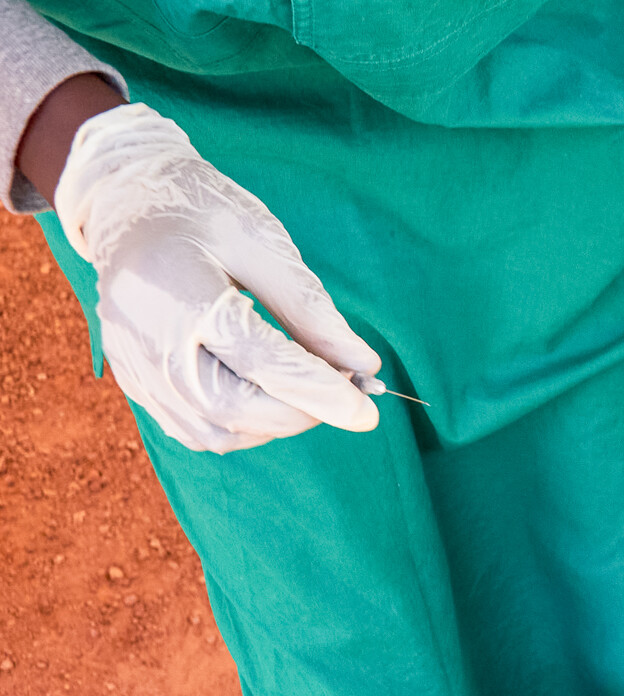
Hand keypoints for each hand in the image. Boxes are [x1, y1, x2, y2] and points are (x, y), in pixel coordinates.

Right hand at [52, 103, 381, 452]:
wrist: (126, 205)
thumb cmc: (201, 214)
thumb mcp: (263, 243)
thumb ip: (311, 309)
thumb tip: (363, 364)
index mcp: (181, 294)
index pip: (262, 361)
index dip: (321, 391)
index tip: (367, 411)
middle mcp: (148, 340)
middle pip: (234, 408)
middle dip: (302, 412)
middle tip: (345, 393)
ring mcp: (136, 366)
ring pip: (217, 432)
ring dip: (275, 424)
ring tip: (306, 388)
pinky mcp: (135, 381)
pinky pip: (195, 430)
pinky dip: (242, 426)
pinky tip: (266, 393)